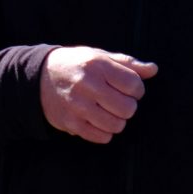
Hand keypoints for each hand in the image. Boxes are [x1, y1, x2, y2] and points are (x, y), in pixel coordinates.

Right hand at [39, 46, 156, 142]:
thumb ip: (128, 64)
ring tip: (108, 112)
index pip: (134, 85)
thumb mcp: (99, 56)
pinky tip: (98, 121)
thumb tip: (153, 70)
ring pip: (116, 125)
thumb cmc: (76, 65)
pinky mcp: (70, 123)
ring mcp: (78, 106)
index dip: (137, 89)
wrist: (38, 77)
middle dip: (128, 107)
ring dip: (117, 121)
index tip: (127, 89)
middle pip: (128, 108)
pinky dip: (105, 132)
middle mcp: (87, 85)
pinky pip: (101, 137)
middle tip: (118, 102)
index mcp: (98, 66)